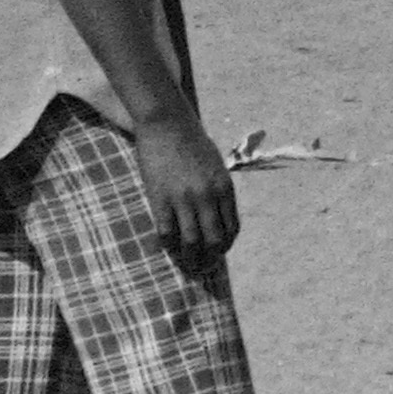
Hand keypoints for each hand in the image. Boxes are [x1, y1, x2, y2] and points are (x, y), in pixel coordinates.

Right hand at [128, 112, 241, 259]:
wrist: (168, 124)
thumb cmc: (194, 143)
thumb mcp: (217, 166)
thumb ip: (218, 191)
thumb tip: (216, 217)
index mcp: (225, 188)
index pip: (232, 228)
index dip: (226, 245)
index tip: (220, 253)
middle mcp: (208, 197)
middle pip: (214, 240)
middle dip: (211, 259)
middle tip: (204, 268)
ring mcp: (183, 199)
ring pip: (190, 242)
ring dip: (190, 259)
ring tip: (188, 267)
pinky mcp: (160, 199)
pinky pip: (166, 232)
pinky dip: (168, 246)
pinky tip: (168, 249)